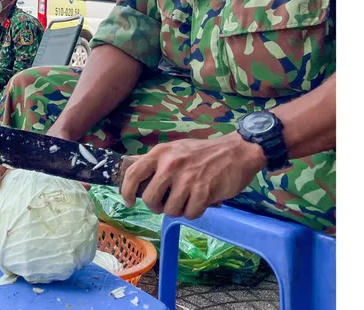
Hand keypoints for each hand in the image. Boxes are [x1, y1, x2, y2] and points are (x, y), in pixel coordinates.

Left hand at [120, 133, 266, 220]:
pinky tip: (200, 201)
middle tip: (167, 203)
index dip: (126, 191)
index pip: (133, 174)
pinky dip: (194, 212)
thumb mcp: (176, 150)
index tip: (129, 202)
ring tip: (188, 199)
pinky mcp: (203, 192)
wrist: (237, 151)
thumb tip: (138, 183)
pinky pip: (189, 214)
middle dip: (157, 206)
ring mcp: (186, 179)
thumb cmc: (204, 153)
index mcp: (160, 153)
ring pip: (170, 210)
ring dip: (179, 210)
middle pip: (150, 199)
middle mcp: (170, 165)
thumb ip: (158, 163)